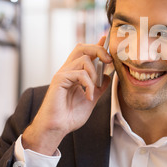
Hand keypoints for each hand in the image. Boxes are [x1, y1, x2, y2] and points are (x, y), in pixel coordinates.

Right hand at [22, 36, 111, 154]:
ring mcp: (62, 73)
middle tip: (109, 61)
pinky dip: (89, 85)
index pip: (85, 52)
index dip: (96, 44)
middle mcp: (67, 70)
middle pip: (82, 47)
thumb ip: (99, 87)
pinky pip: (80, 73)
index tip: (105, 38)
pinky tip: (88, 96)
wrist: (58, 128)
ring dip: (94, 74)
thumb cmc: (70, 115)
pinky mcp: (59, 79)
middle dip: (98, 50)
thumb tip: (109, 76)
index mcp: (74, 72)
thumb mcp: (91, 98)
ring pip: (84, 59)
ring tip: (93, 90)